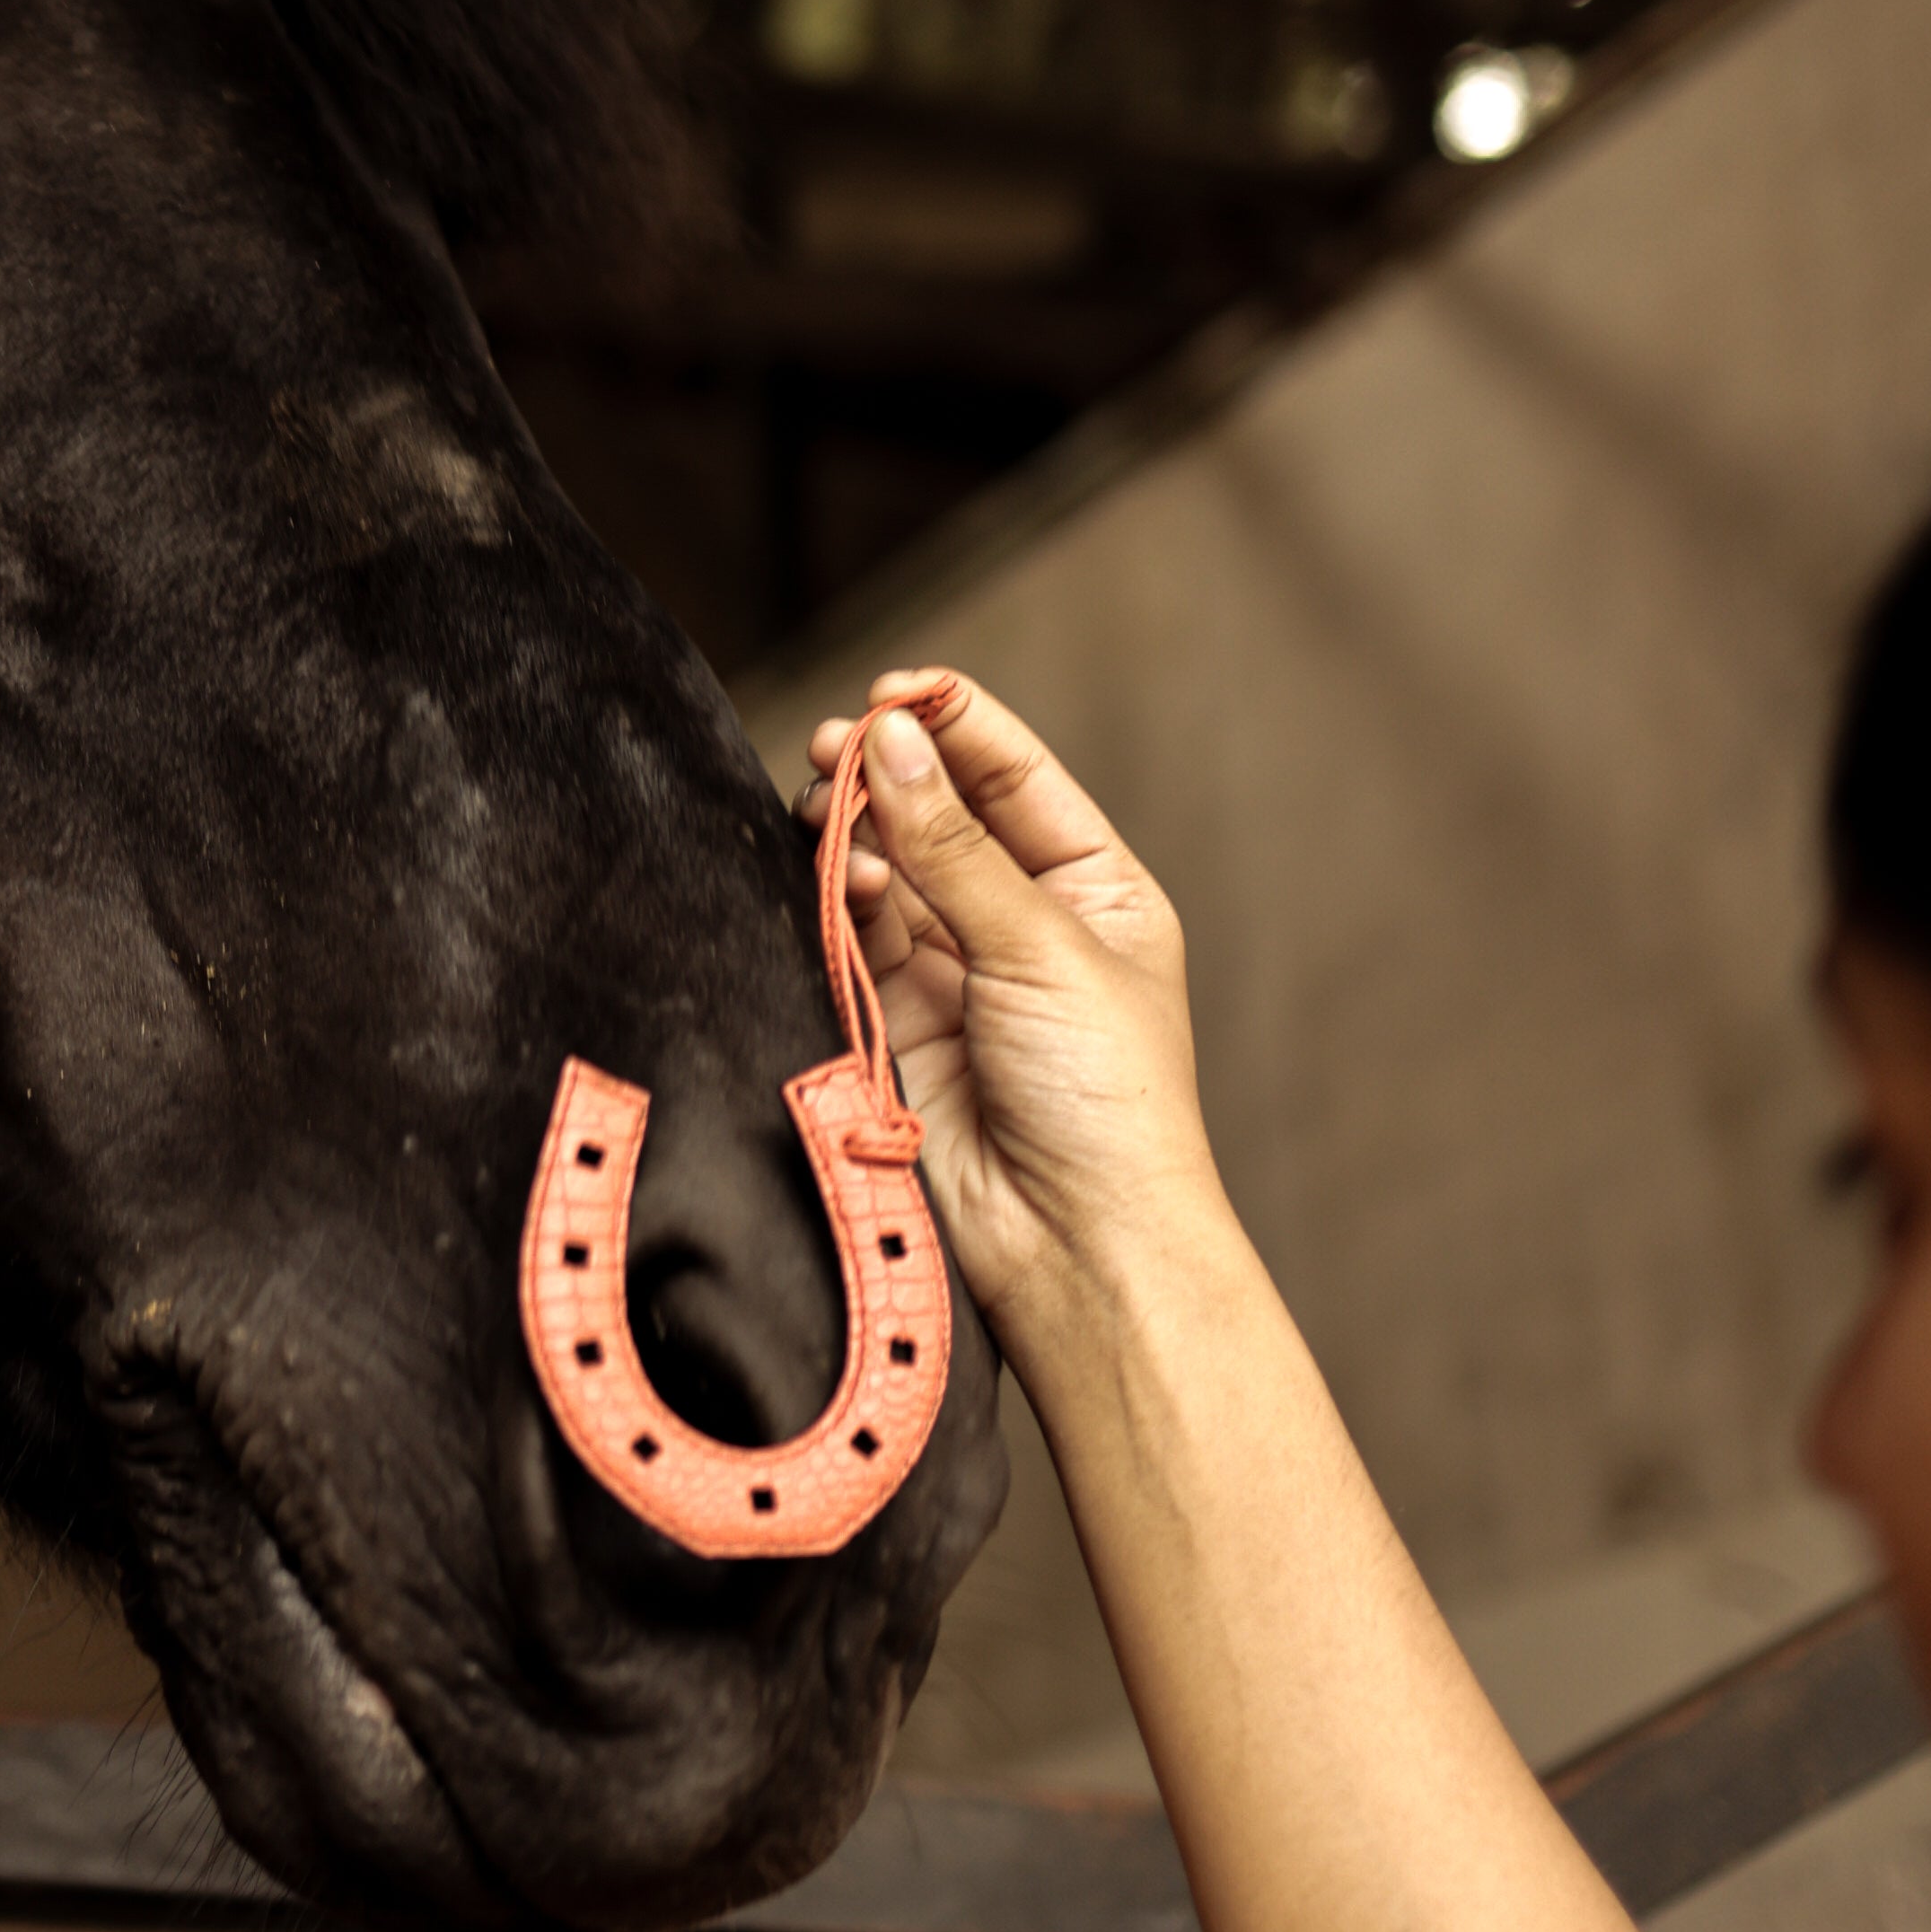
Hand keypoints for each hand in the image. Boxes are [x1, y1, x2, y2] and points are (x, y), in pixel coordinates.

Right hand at [800, 669, 1242, 1371]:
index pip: (1013, 774)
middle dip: (888, 771)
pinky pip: (851, 933)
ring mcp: (955, 970)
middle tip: (835, 747)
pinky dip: (835, 895)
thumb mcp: (1039, 945)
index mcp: (1093, 887)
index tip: (893, 689)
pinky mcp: (894, 1019)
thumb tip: (890, 739)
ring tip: (824, 805)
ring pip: (884, 867)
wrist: (1073, 1241)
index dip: (953, 722)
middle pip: (939, 811)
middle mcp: (1022, 920)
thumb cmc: (1106, 1099)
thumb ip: (952, 843)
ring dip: (854, 828)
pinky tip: (836, 873)